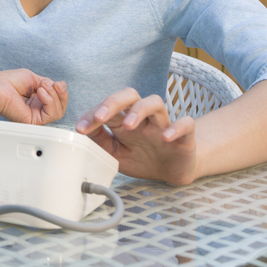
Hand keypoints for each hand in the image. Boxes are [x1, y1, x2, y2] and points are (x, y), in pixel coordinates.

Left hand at [0, 70, 67, 124]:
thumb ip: (49, 84)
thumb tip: (60, 87)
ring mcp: (36, 116)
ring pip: (58, 112)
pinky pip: (51, 115)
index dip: (62, 92)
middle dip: (62, 95)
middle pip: (61, 108)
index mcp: (37, 100)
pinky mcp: (34, 122)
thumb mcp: (34, 79)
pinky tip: (40, 93)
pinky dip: (50, 101)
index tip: (59, 83)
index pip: (58, 100)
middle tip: (56, 85)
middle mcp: (37, 109)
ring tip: (43, 88)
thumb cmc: (9, 81)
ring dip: (55, 96)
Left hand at [75, 88, 197, 184]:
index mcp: (125, 120)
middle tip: (100, 117)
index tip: (80, 128)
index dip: (92, 115)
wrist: (172, 172)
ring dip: (140, 110)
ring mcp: (163, 124)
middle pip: (129, 95)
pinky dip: (176, 128)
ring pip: (154, 102)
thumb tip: (82, 129)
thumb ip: (100, 141)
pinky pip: (186, 123)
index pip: (107, 108)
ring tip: (129, 126)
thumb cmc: (142, 159)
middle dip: (113, 102)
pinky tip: (166, 138)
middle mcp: (143, 118)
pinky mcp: (185, 135)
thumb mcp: (117, 153)